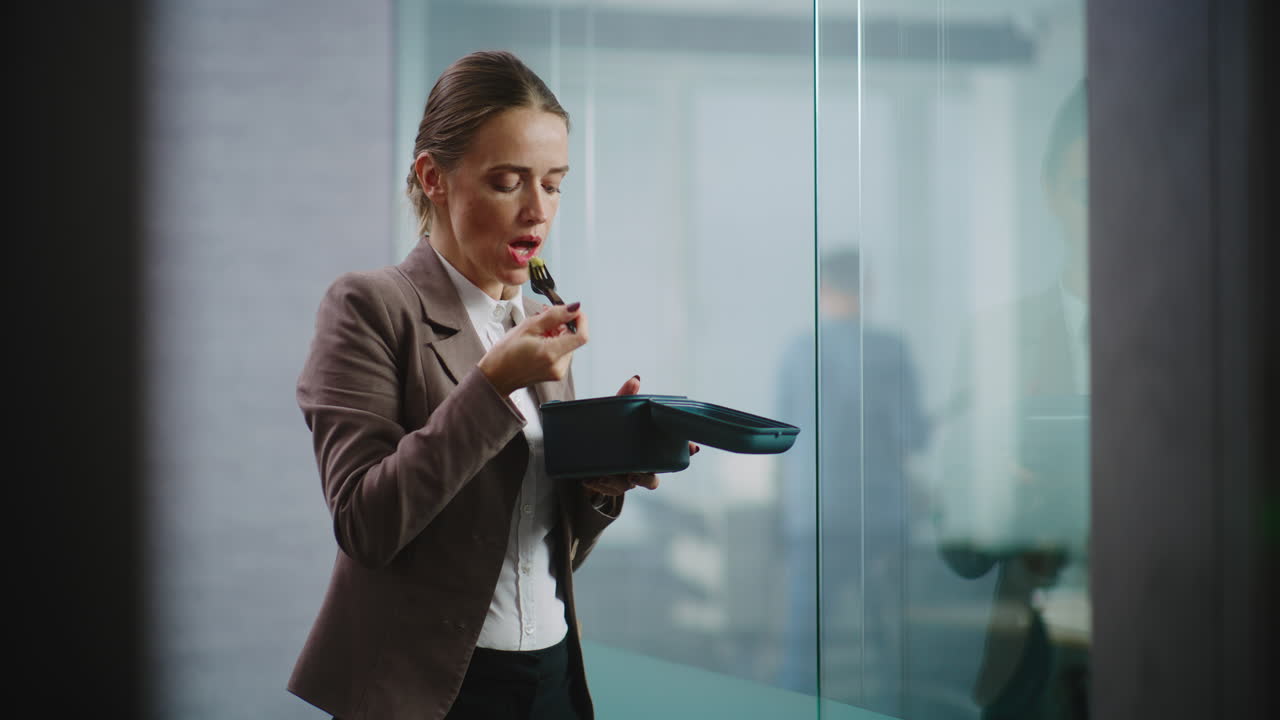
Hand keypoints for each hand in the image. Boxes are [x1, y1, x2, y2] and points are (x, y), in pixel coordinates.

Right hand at [477, 303, 587, 394]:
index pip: (581, 336)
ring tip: (537, 331)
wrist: (495, 377)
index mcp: (551, 353)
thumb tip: (574, 308)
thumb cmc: (505, 354)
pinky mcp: (555, 374)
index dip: (581, 320)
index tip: (573, 311)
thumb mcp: (528, 327)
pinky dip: (554, 343)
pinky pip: (562, 353)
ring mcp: (558, 372)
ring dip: (557, 333)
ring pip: (568, 344)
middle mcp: (558, 366)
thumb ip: (554, 316)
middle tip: (544, 317)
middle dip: (563, 324)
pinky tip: (539, 341)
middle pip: (573, 338)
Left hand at [581, 375, 699, 496]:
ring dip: (617, 483)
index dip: (684, 451)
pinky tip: (588, 479)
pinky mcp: (607, 483)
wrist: (583, 443)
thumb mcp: (615, 410)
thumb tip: (636, 379)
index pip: (671, 453)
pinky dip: (598, 486)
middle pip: (652, 480)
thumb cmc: (609, 425)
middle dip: (646, 480)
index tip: (692, 448)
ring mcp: (625, 477)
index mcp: (648, 449)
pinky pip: (607, 490)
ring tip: (604, 475)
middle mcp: (641, 466)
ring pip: (628, 487)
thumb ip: (625, 396)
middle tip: (634, 474)